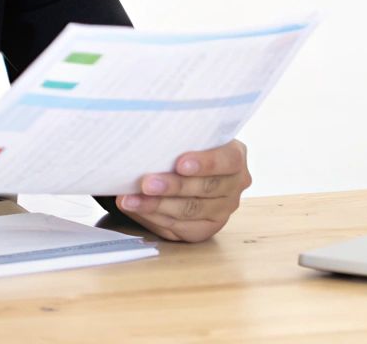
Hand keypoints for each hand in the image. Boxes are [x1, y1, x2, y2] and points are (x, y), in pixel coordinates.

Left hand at [115, 139, 249, 242]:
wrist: (185, 170)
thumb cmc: (184, 148)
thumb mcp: (189, 137)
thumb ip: (179, 138)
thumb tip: (148, 141)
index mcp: (235, 156)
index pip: (228, 160)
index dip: (206, 163)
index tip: (180, 164)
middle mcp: (234, 185)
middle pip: (206, 188)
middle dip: (173, 186)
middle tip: (146, 183)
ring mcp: (222, 210)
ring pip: (190, 210)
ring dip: (157, 205)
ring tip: (131, 199)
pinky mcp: (204, 229)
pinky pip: (179, 226)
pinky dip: (154, 217)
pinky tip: (137, 208)